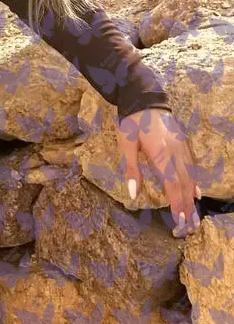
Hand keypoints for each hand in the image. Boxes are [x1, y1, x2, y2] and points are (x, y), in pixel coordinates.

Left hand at [117, 108, 200, 237]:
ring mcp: (182, 147)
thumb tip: (133, 194)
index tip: (179, 220)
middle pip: (184, 183)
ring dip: (191, 196)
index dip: (176, 202)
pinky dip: (194, 181)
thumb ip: (131, 169)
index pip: (172, 183)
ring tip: (193, 215)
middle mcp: (176, 152)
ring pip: (190, 175)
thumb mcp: (126, 143)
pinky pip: (192, 165)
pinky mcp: (183, 143)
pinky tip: (197, 192)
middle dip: (187, 205)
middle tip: (189, 226)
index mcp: (161, 153)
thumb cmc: (132, 122)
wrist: (145, 98)